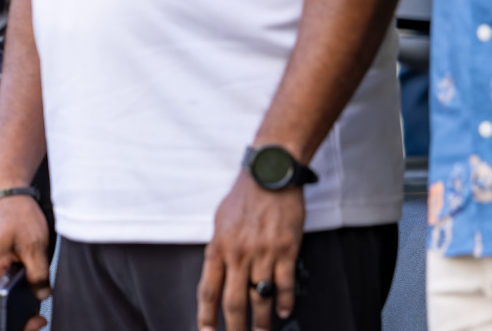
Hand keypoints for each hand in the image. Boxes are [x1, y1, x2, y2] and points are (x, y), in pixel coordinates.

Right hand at [0, 195, 50, 330]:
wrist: (4, 191)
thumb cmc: (15, 214)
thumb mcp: (34, 244)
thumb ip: (38, 274)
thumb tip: (42, 295)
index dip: (0, 330)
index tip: (28, 327)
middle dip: (14, 324)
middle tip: (39, 321)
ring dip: (14, 312)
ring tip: (37, 314)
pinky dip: (12, 298)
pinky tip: (31, 294)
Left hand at [196, 172, 305, 330]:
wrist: (270, 175)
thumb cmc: (244, 196)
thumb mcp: (220, 220)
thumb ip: (219, 247)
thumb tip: (216, 268)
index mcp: (218, 247)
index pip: (207, 289)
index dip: (206, 315)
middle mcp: (238, 254)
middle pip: (233, 301)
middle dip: (234, 327)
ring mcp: (263, 253)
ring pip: (260, 298)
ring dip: (262, 321)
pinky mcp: (286, 250)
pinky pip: (284, 283)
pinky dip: (285, 302)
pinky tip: (286, 313)